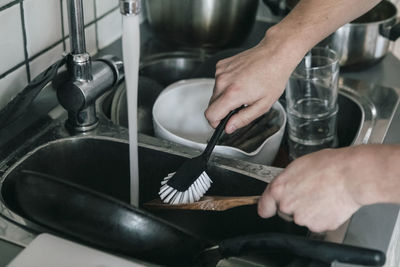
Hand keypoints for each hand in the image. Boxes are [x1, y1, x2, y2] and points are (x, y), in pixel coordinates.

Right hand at [204, 28, 305, 133]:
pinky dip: (226, 85)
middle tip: (238, 107)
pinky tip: (240, 80)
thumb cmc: (273, 77)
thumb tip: (229, 127)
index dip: (216, 123)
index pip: (210, 115)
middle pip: (211, 106)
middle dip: (222, 110)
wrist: (274, 54)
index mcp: (233, 94)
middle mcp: (223, 82)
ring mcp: (220, 72)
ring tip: (242, 90)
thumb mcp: (263, 105)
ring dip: (224, 96)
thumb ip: (243, 119)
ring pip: (214, 94)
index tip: (223, 123)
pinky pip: (218, 82)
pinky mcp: (221, 66)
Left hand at [257, 145, 391, 232]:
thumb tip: (286, 185)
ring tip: (324, 194)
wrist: (351, 176)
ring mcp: (303, 218)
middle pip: (286, 210)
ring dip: (311, 210)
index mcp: (279, 189)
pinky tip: (331, 203)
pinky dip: (324, 216)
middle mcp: (288, 205)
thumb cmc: (329, 166)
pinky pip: (319, 223)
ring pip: (303, 217)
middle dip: (296, 204)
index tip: (267, 210)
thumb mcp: (298, 165)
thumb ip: (287, 180)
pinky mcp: (319, 226)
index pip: (264, 205)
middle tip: (311, 191)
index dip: (266, 207)